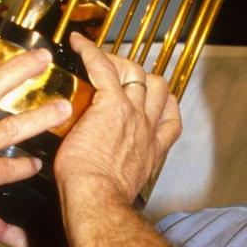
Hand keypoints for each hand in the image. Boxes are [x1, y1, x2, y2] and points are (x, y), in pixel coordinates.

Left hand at [53, 33, 180, 204]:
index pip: (169, 117)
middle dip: (142, 78)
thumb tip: (103, 176)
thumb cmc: (102, 202)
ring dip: (119, 64)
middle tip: (119, 78)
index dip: (163, 103)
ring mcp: (131, 113)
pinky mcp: (110, 103)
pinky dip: (90, 52)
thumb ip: (121, 173)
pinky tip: (77, 44)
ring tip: (99, 62)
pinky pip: (102, 67)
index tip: (150, 100)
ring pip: (136, 73)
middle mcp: (146, 128)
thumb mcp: (123, 188)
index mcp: (151, 150)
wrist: (98, 200)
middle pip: (158, 87)